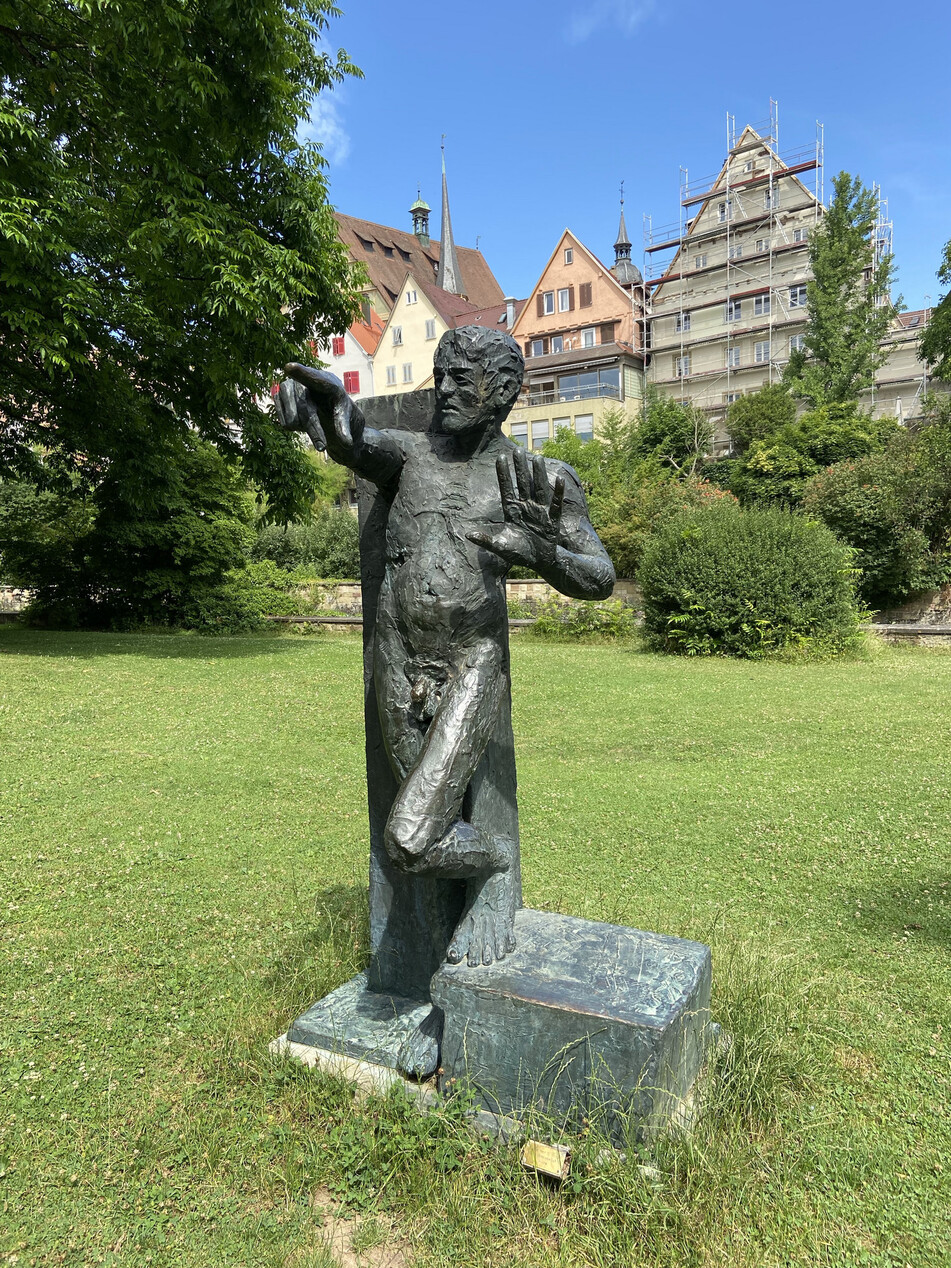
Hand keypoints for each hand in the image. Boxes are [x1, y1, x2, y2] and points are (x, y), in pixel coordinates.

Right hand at [275, 363, 363, 452]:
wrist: (332, 419)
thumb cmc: (344, 417)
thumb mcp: (350, 422)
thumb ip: (345, 428)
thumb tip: (346, 443)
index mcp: (329, 383)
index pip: (316, 379)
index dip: (302, 373)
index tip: (289, 367)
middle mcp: (308, 382)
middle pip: (305, 407)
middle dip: (314, 429)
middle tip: (322, 447)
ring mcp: (291, 387)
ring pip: (292, 417)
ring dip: (304, 429)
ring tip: (315, 427)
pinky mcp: (281, 398)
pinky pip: (283, 421)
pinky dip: (294, 428)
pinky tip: (302, 421)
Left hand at [467, 447, 564, 571]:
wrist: (538, 562)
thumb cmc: (519, 553)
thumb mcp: (500, 547)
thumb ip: (486, 540)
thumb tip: (468, 534)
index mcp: (512, 511)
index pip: (506, 489)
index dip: (503, 474)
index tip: (500, 458)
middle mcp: (525, 508)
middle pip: (522, 484)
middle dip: (520, 468)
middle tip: (517, 450)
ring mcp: (539, 512)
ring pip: (538, 489)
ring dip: (537, 474)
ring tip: (536, 458)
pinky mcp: (552, 520)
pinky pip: (555, 505)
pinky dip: (557, 493)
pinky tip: (559, 480)